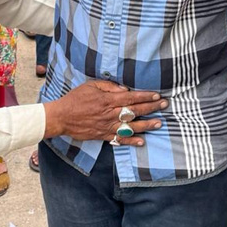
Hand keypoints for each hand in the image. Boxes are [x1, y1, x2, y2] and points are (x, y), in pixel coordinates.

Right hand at [43, 81, 167, 145]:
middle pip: (134, 111)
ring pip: (130, 126)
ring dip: (146, 125)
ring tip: (159, 123)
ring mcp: (107, 126)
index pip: (131, 97)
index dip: (145, 96)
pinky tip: (142, 141)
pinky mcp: (103, 135)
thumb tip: (123, 89)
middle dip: (151, 108)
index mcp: (107, 100)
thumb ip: (108, 86)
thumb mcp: (90, 86)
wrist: (62, 117)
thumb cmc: (75, 99)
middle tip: (165, 105)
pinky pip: (120, 139)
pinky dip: (131, 141)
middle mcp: (110, 113)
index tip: (157, 96)